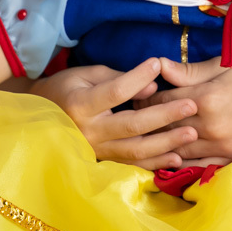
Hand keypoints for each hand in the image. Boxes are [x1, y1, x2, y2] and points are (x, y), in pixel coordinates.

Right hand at [30, 59, 198, 170]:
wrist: (40, 118)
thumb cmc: (65, 89)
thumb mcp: (86, 74)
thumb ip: (118, 79)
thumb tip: (152, 87)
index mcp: (81, 104)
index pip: (114, 92)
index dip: (137, 78)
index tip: (157, 64)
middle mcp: (89, 132)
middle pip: (132, 126)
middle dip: (164, 116)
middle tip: (191, 105)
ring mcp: (96, 151)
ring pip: (136, 151)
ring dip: (166, 143)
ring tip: (191, 133)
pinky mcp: (103, 162)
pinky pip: (132, 166)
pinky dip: (156, 163)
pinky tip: (177, 158)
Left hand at [136, 57, 231, 163]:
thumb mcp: (224, 65)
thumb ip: (188, 70)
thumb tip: (157, 65)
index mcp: (206, 98)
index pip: (160, 101)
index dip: (143, 97)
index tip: (132, 93)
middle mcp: (210, 126)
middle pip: (164, 127)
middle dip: (145, 121)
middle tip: (129, 115)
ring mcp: (220, 146)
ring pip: (176, 149)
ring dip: (158, 143)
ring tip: (142, 135)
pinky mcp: (230, 158)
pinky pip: (196, 165)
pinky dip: (179, 161)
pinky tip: (166, 156)